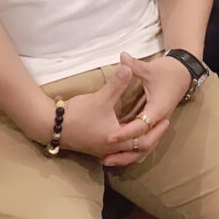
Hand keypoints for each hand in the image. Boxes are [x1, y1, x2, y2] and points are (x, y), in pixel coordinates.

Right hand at [47, 64, 167, 159]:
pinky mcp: (95, 148)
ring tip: (148, 131)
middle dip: (152, 139)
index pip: (143, 140)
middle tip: (163, 126)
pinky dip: (127, 147)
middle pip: (138, 151)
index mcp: (116, 139)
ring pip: (127, 154)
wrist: (51, 126)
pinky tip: (127, 135)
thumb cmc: (78, 114)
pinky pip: (117, 152)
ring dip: (139, 144)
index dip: (156, 130)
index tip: (167, 120)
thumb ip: (117, 82)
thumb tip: (128, 65)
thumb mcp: (101, 97)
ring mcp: (102, 151)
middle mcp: (111, 149)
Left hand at [100, 52, 191, 166]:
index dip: (124, 132)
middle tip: (104, 157)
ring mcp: (158, 124)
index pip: (140, 127)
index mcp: (157, 109)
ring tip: (108, 161)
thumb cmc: (167, 71)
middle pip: (144, 145)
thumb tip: (122, 56)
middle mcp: (159, 120)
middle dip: (124, 152)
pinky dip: (134, 150)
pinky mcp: (156, 124)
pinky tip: (119, 152)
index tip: (109, 137)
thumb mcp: (150, 69)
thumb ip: (134, 66)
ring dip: (128, 156)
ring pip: (146, 148)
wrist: (184, 73)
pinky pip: (146, 143)